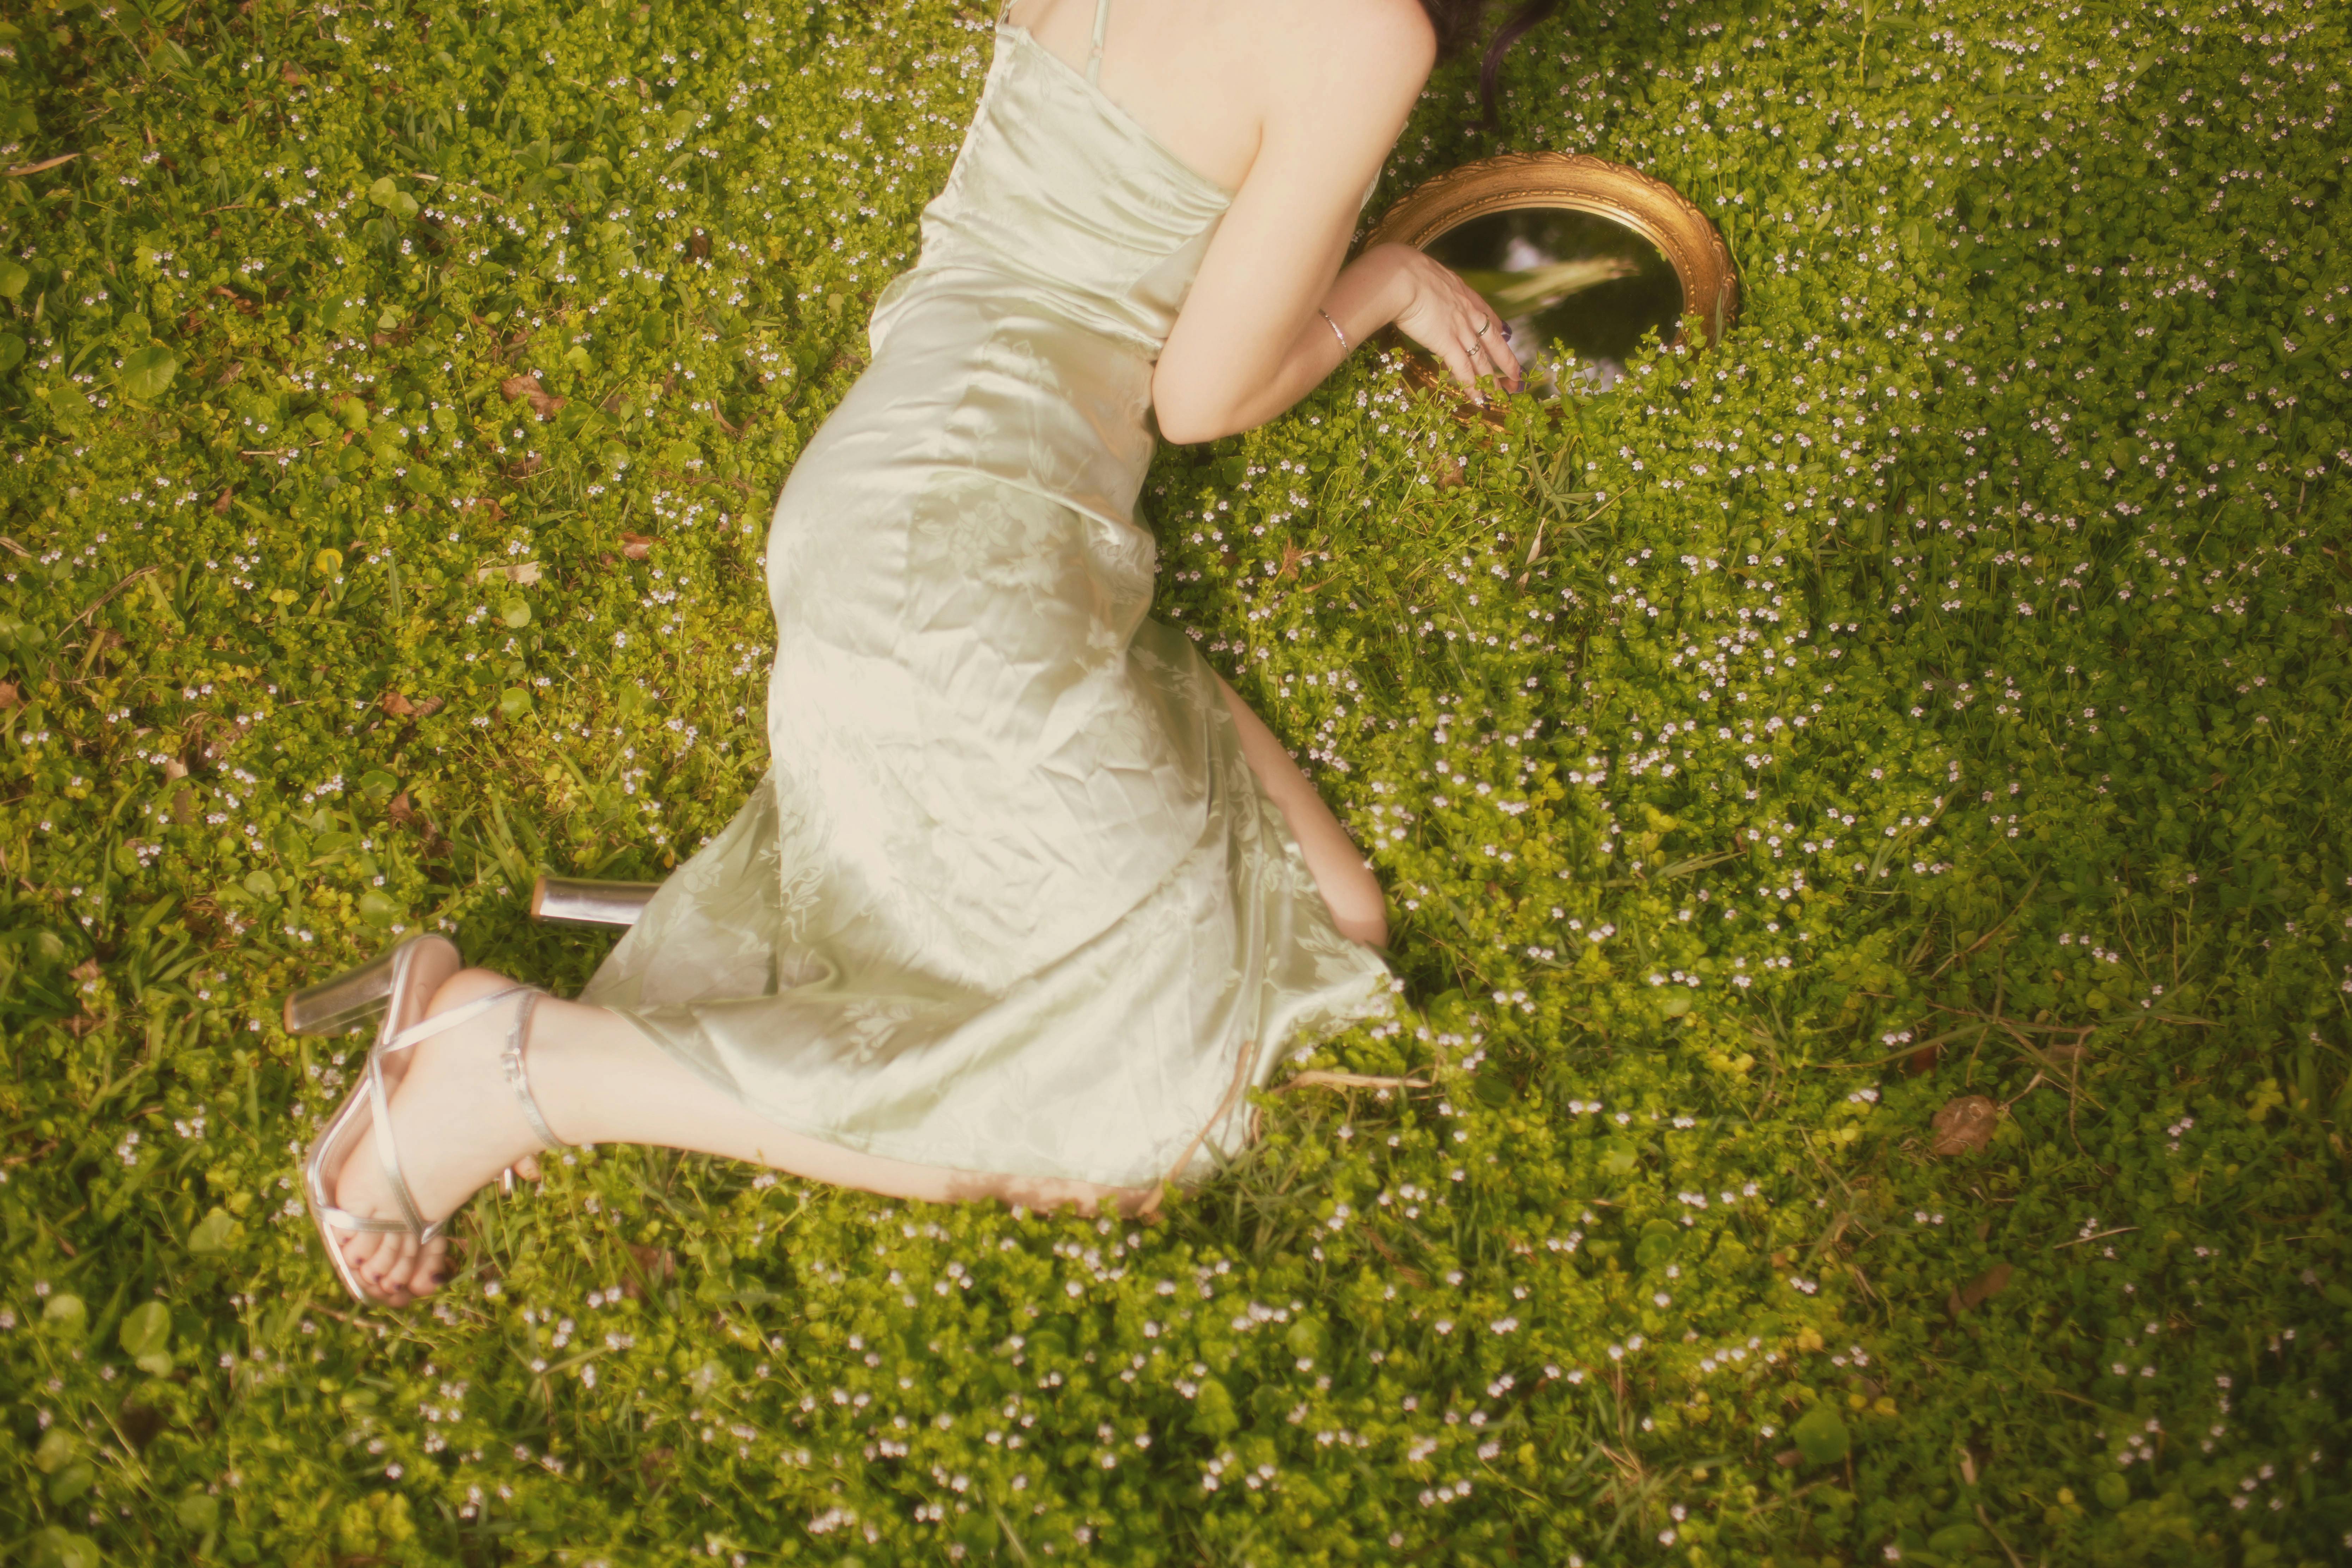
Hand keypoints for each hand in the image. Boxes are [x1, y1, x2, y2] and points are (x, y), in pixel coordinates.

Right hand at [1374, 243, 1524, 400]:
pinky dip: (1472, 386)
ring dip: (1491, 380)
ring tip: (1500, 397)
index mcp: (1463, 293)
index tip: (1507, 335)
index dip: (1498, 327)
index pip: (1486, 313)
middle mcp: (1467, 312)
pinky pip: (1463, 369)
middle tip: (1517, 376)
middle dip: (1506, 360)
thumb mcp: (1427, 273)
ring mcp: (1460, 328)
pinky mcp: (1447, 343)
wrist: (1401, 277)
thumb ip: (1432, 285)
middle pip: (1493, 340)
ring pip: (1482, 359)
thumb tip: (1421, 286)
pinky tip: (1479, 400)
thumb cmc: (1404, 272)